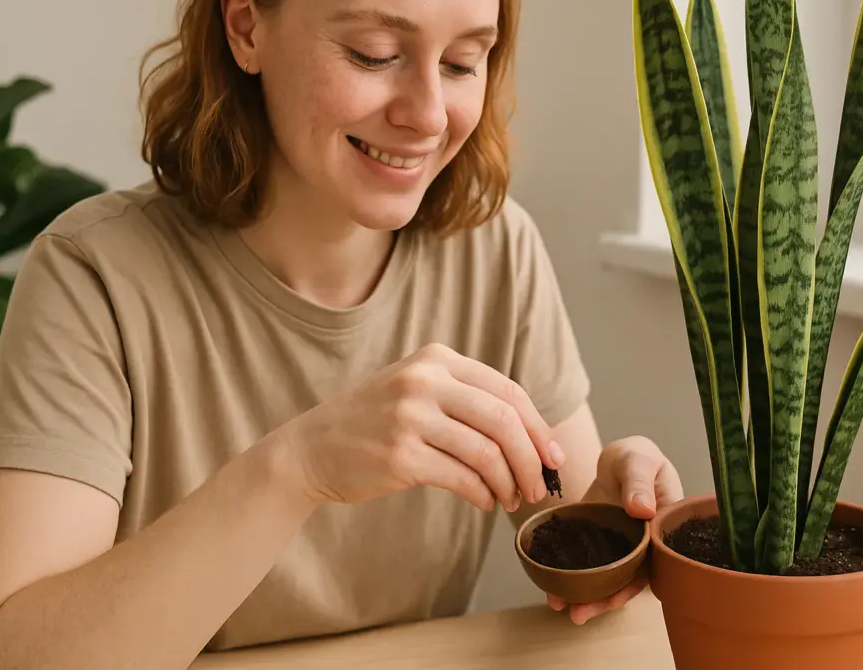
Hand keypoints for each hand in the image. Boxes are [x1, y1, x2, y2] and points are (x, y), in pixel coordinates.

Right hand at [279, 343, 564, 511]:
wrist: (310, 448)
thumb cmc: (374, 423)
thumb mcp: (417, 389)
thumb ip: (467, 399)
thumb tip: (532, 437)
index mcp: (436, 359)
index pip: (508, 392)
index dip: (539, 428)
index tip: (553, 457)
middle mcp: (424, 381)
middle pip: (504, 420)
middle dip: (531, 459)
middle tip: (539, 487)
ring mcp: (410, 417)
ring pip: (487, 452)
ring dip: (510, 482)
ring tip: (512, 499)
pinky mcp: (400, 456)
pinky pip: (462, 478)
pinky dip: (483, 494)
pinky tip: (485, 502)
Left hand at [547, 436, 681, 623]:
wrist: (619, 457)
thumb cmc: (639, 457)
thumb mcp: (641, 461)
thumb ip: (640, 482)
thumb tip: (643, 510)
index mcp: (662, 530)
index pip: (653, 565)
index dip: (635, 585)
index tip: (614, 597)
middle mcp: (643, 546)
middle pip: (628, 580)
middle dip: (605, 600)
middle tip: (579, 613)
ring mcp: (620, 549)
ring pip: (607, 578)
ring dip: (587, 595)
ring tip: (561, 607)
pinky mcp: (598, 545)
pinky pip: (588, 566)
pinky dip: (573, 577)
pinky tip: (552, 588)